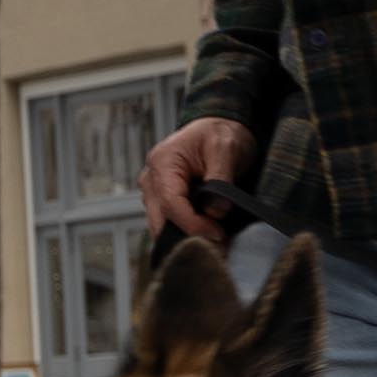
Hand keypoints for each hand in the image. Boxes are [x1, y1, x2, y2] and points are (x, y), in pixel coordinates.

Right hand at [142, 117, 253, 248]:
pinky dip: (186, 233)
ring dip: (186, 238)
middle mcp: (151, 178)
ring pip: (162, 226)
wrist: (217, 127)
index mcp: (163, 162)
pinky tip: (207, 237)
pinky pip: (169, 223)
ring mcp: (153, 191)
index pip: (171, 203)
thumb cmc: (219, 134)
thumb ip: (220, 180)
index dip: (193, 224)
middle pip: (160, 221)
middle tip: (217, 248)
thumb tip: (216, 213)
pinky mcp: (162, 201)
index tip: (218, 235)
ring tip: (216, 243)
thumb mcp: (226, 149)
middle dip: (186, 238)